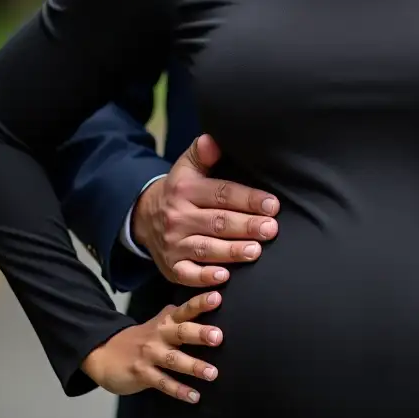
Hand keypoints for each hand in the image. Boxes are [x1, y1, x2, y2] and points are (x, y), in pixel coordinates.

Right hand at [81, 290, 223, 402]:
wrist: (104, 353)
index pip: (185, 309)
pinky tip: (194, 396)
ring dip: (194, 366)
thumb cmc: (143, 338)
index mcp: (166, 321)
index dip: (200, 303)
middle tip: (218, 336)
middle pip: (180, 332)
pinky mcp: (142, 374)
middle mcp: (159, 335)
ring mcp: (149, 355)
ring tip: (213, 373)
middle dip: (199, 334)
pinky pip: (162, 383)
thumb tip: (210, 304)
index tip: (217, 297)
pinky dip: (178, 390)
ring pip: (174, 360)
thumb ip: (181, 316)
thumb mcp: (159, 323)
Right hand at [132, 135, 279, 286]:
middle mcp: (177, 217)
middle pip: (217, 222)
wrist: (145, 217)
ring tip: (255, 251)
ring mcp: (173, 244)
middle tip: (271, 229)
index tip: (272, 204)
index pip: (221, 194)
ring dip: (232, 251)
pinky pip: (188, 275)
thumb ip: (202, 154)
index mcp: (185, 190)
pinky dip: (205, 278)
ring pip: (206, 249)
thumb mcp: (186, 167)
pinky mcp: (171, 267)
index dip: (248, 199)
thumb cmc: (179, 190)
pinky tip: (224, 277)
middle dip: (246, 226)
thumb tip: (213, 139)